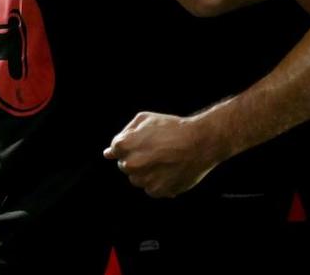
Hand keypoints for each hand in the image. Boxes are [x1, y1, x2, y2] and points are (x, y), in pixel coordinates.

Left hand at [104, 112, 222, 197]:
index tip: (145, 143)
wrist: (200, 142)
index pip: (115, 150)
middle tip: (157, 151)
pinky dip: (158, 182)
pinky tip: (170, 170)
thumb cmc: (173, 128)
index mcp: (125, 146)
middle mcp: (131, 164)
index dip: (131, 145)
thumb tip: (108, 153)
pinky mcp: (157, 191)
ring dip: (147, 172)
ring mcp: (143, 179)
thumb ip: (124, 134)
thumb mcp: (146, 118)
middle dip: (137, 159)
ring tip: (165, 160)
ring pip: (137, 179)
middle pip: (126, 166)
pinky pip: (151, 189)